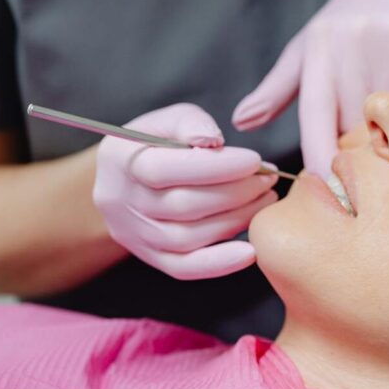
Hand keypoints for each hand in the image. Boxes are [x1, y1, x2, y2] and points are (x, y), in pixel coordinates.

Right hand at [93, 103, 277, 278]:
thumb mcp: (168, 120)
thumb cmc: (156, 142)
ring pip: (187, 238)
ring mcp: (134, 234)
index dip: (216, 167)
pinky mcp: (151, 258)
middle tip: (268, 179)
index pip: (165, 170)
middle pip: (182, 207)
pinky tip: (251, 252)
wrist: (128, 180)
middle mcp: (121, 202)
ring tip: (265, 200)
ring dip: (235, 220)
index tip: (255, 161)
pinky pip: (184, 268)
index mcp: (120, 160)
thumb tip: (212, 140)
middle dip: (235, 193)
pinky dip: (219, 264)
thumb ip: (190, 123)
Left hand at [232, 0, 388, 176]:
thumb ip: (277, 90)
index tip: (326, 186)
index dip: (320, 152)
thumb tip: (241, 121)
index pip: (316, 113)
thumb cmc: (346, 29)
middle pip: (356, 121)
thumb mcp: (307, 51)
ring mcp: (388, 39)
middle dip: (359, 152)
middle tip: (364, 174)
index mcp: (317, 51)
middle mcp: (350, 43)